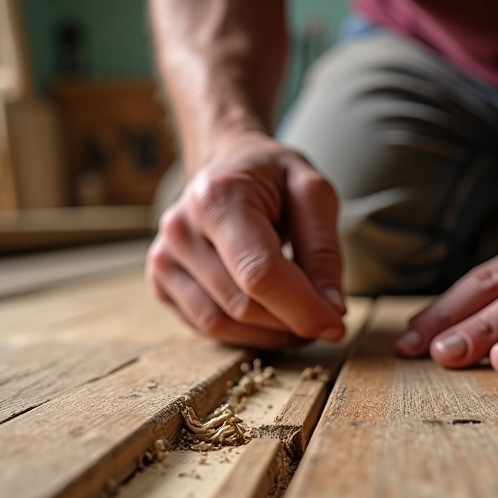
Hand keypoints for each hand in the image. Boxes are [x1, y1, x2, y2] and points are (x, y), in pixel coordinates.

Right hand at [146, 131, 345, 348]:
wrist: (226, 164)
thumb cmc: (272, 178)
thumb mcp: (312, 194)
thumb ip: (324, 252)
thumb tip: (331, 310)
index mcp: (217, 198)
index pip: (259, 274)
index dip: (302, 308)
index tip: (336, 325)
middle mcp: (181, 230)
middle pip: (243, 306)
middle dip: (292, 322)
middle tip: (325, 317)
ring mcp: (164, 259)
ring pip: (223, 325)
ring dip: (270, 333)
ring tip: (299, 316)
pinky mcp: (161, 283)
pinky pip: (207, 328)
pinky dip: (246, 333)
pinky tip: (269, 314)